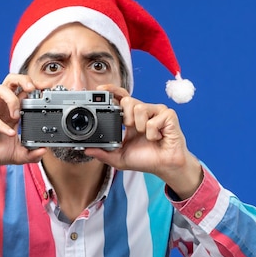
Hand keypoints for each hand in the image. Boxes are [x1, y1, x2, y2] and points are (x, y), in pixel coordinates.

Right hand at [0, 74, 46, 171]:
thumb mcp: (18, 154)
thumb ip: (32, 154)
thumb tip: (44, 151)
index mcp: (10, 110)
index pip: (23, 91)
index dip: (34, 87)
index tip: (45, 90)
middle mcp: (0, 105)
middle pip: (11, 80)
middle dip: (24, 80)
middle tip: (33, 89)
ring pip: (1, 90)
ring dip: (12, 100)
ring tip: (17, 117)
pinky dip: (0, 123)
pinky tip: (8, 133)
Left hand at [85, 85, 201, 198]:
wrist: (164, 167)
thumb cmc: (146, 160)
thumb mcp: (119, 158)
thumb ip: (103, 154)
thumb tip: (86, 150)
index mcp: (131, 118)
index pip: (120, 97)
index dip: (111, 91)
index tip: (101, 90)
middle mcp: (143, 111)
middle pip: (127, 100)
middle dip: (125, 116)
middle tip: (131, 128)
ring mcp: (156, 112)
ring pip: (139, 108)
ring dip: (140, 126)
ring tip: (146, 135)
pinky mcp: (168, 115)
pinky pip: (154, 119)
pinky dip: (153, 132)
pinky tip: (157, 137)